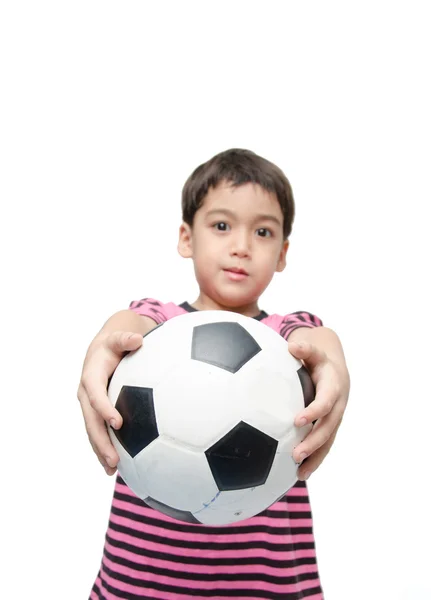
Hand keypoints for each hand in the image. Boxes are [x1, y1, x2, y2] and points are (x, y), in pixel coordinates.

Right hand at [77, 331, 142, 474]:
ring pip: (92, 431)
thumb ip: (126, 339)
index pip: (95, 395)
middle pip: (90, 421)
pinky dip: (103, 450)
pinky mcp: (95, 414)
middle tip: (114, 460)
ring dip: (100, 451)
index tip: (118, 422)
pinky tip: (114, 469)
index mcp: (91, 377)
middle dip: (100, 441)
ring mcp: (89, 406)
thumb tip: (138, 339)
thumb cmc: (114, 344)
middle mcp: (86, 394)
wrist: (101, 350)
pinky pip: (97, 433)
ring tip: (112, 471)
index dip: (104, 409)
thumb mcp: (118, 338)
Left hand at [288, 341, 349, 480]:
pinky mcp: (330, 427)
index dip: (315, 411)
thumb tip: (293, 346)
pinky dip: (314, 460)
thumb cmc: (317, 357)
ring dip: (315, 457)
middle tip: (296, 454)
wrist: (335, 366)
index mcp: (333, 385)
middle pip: (328, 426)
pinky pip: (324, 445)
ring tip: (299, 474)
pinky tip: (298, 474)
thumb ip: (304, 348)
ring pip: (328, 441)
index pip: (326, 400)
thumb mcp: (313, 349)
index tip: (298, 421)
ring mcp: (335, 418)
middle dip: (314, 442)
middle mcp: (337, 405)